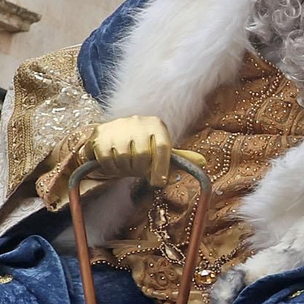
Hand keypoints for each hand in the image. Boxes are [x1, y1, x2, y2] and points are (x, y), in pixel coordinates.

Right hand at [83, 116, 202, 186]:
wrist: (113, 134)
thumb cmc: (143, 146)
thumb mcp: (161, 149)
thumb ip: (179, 157)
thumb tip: (203, 162)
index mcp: (156, 124)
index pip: (163, 148)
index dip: (161, 168)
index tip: (159, 183)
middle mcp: (138, 121)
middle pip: (142, 156)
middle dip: (140, 170)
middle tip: (137, 171)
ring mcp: (117, 126)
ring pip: (124, 159)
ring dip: (124, 170)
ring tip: (125, 166)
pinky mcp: (99, 134)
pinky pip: (107, 159)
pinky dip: (110, 168)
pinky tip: (113, 163)